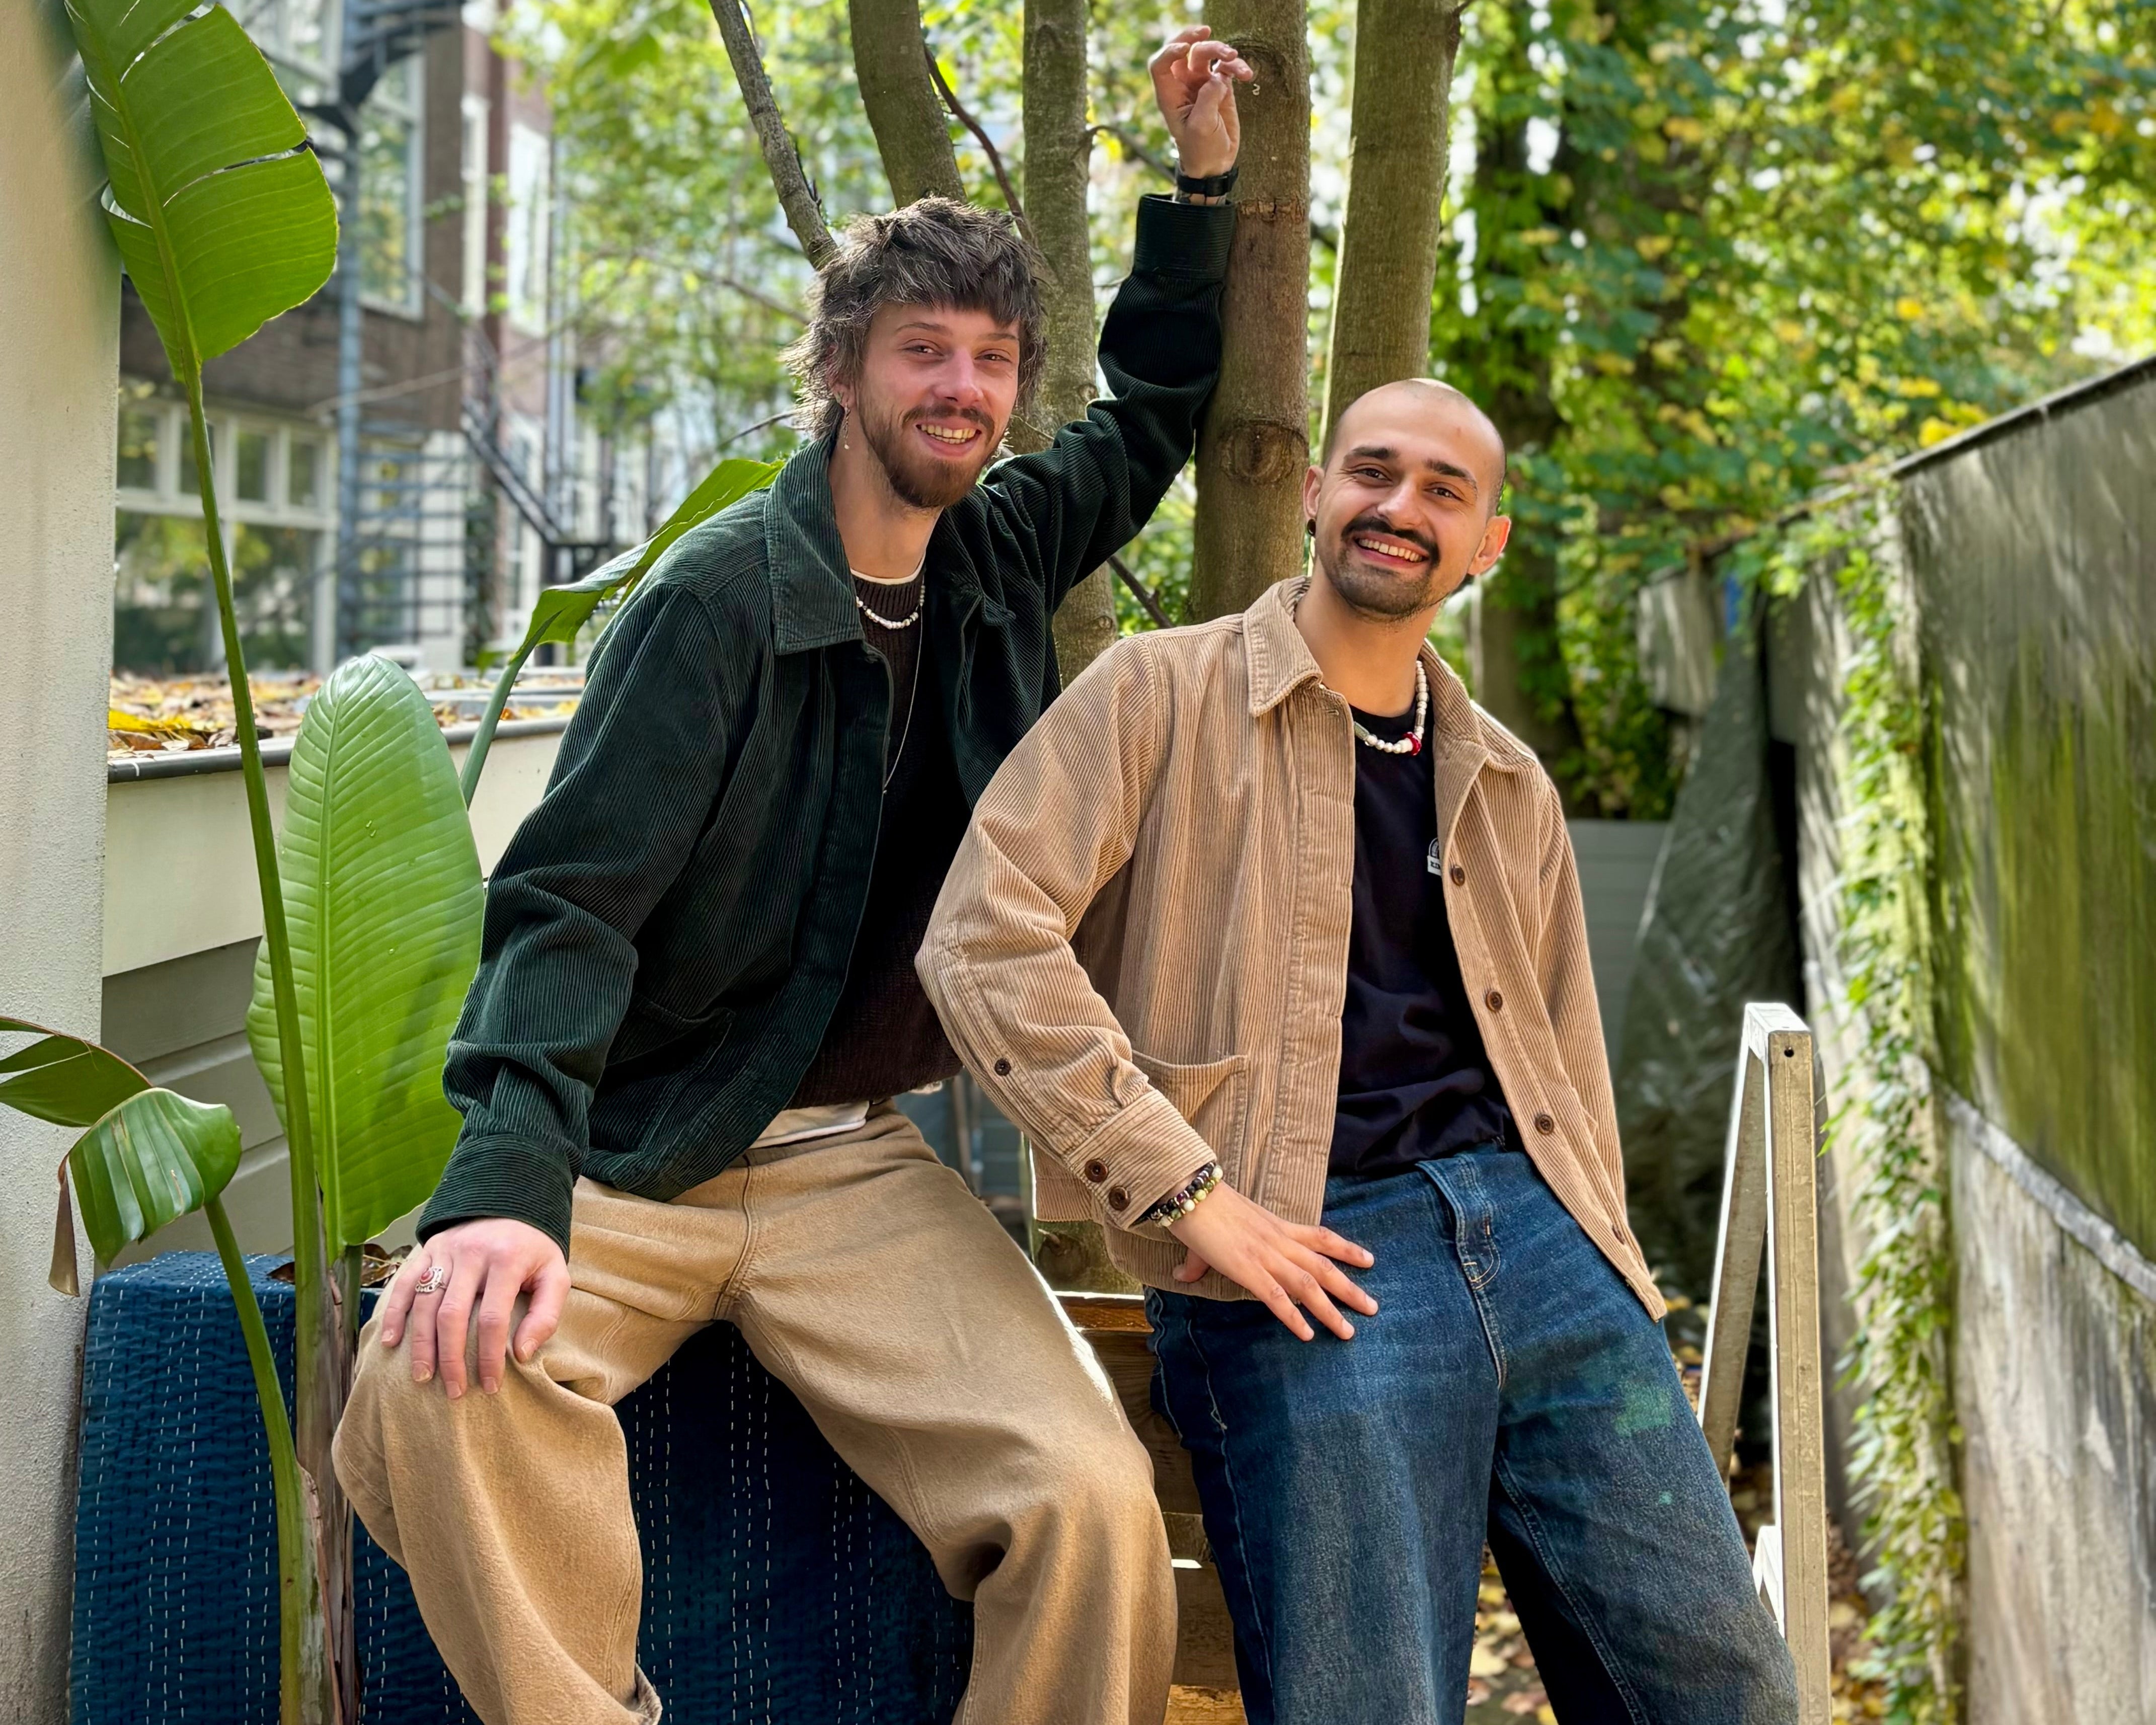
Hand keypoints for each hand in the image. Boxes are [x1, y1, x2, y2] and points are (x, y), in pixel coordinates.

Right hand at [379, 1218, 569, 1397]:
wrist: (513, 1199)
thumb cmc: (535, 1248)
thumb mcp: (555, 1274)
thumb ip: (546, 1313)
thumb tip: (522, 1353)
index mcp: (507, 1259)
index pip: (493, 1317)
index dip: (490, 1356)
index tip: (491, 1385)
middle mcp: (472, 1253)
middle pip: (452, 1314)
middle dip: (450, 1358)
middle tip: (454, 1390)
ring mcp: (445, 1250)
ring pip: (425, 1303)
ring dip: (421, 1344)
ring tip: (424, 1376)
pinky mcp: (428, 1249)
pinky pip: (405, 1283)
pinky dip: (395, 1313)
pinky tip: (391, 1342)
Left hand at [1149, 26, 1252, 179]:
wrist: (1215, 164)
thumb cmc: (1201, 150)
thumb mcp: (1201, 126)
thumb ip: (1207, 98)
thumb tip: (1218, 77)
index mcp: (1169, 95)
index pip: (1161, 64)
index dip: (1168, 51)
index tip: (1183, 49)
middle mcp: (1183, 85)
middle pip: (1183, 51)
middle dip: (1192, 37)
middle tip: (1205, 31)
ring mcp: (1201, 84)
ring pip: (1207, 54)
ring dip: (1220, 51)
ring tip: (1233, 58)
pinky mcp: (1220, 87)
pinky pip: (1226, 67)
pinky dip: (1236, 67)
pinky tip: (1246, 75)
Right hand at [1169, 1182, 1376, 1339]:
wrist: (1192, 1195)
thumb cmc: (1202, 1209)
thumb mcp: (1216, 1233)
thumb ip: (1203, 1261)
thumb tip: (1182, 1275)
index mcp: (1277, 1228)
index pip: (1321, 1238)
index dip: (1346, 1250)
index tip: (1369, 1261)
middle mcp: (1279, 1242)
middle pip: (1323, 1267)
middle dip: (1350, 1289)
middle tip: (1372, 1308)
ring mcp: (1266, 1256)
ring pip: (1308, 1285)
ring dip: (1331, 1310)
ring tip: (1348, 1331)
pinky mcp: (1248, 1269)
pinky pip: (1276, 1297)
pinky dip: (1294, 1317)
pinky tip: (1307, 1334)